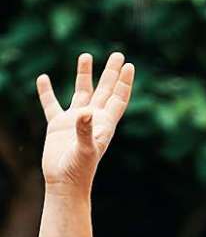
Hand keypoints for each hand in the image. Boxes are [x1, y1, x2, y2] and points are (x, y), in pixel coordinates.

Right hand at [36, 52, 134, 193]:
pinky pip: (52, 104)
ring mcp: (75, 121)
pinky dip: (47, 91)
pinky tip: (43, 78)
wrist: (64, 183)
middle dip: (112, 73)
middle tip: (118, 54)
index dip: (124, 83)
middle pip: (105, 90)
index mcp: (105, 124)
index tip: (130, 66)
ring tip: (86, 55)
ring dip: (84, 74)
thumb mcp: (85, 150)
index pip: (118, 98)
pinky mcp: (58, 125)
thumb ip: (85, 130)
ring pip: (82, 92)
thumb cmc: (79, 170)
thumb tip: (85, 112)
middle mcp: (92, 119)